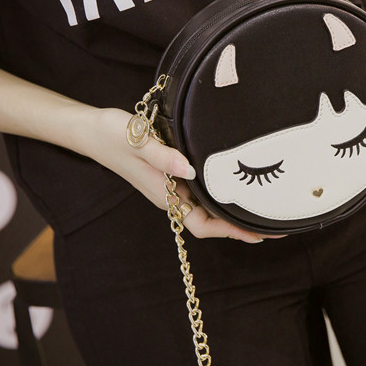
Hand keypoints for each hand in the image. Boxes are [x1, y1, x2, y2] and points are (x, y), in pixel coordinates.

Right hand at [82, 107, 274, 242]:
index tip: (257, 235)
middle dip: (239, 225)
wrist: (91, 130)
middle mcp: (170, 194)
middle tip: (274, 225)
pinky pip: (199, 190)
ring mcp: (170, 185)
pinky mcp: (170, 174)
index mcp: (165, 194)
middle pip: (209, 220)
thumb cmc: (112, 136)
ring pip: (206, 206)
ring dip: (230, 210)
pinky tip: (234, 185)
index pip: (201, 224)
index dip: (230, 232)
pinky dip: (219, 193)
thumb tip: (190, 170)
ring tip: (261, 208)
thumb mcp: (138, 142)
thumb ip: (164, 157)